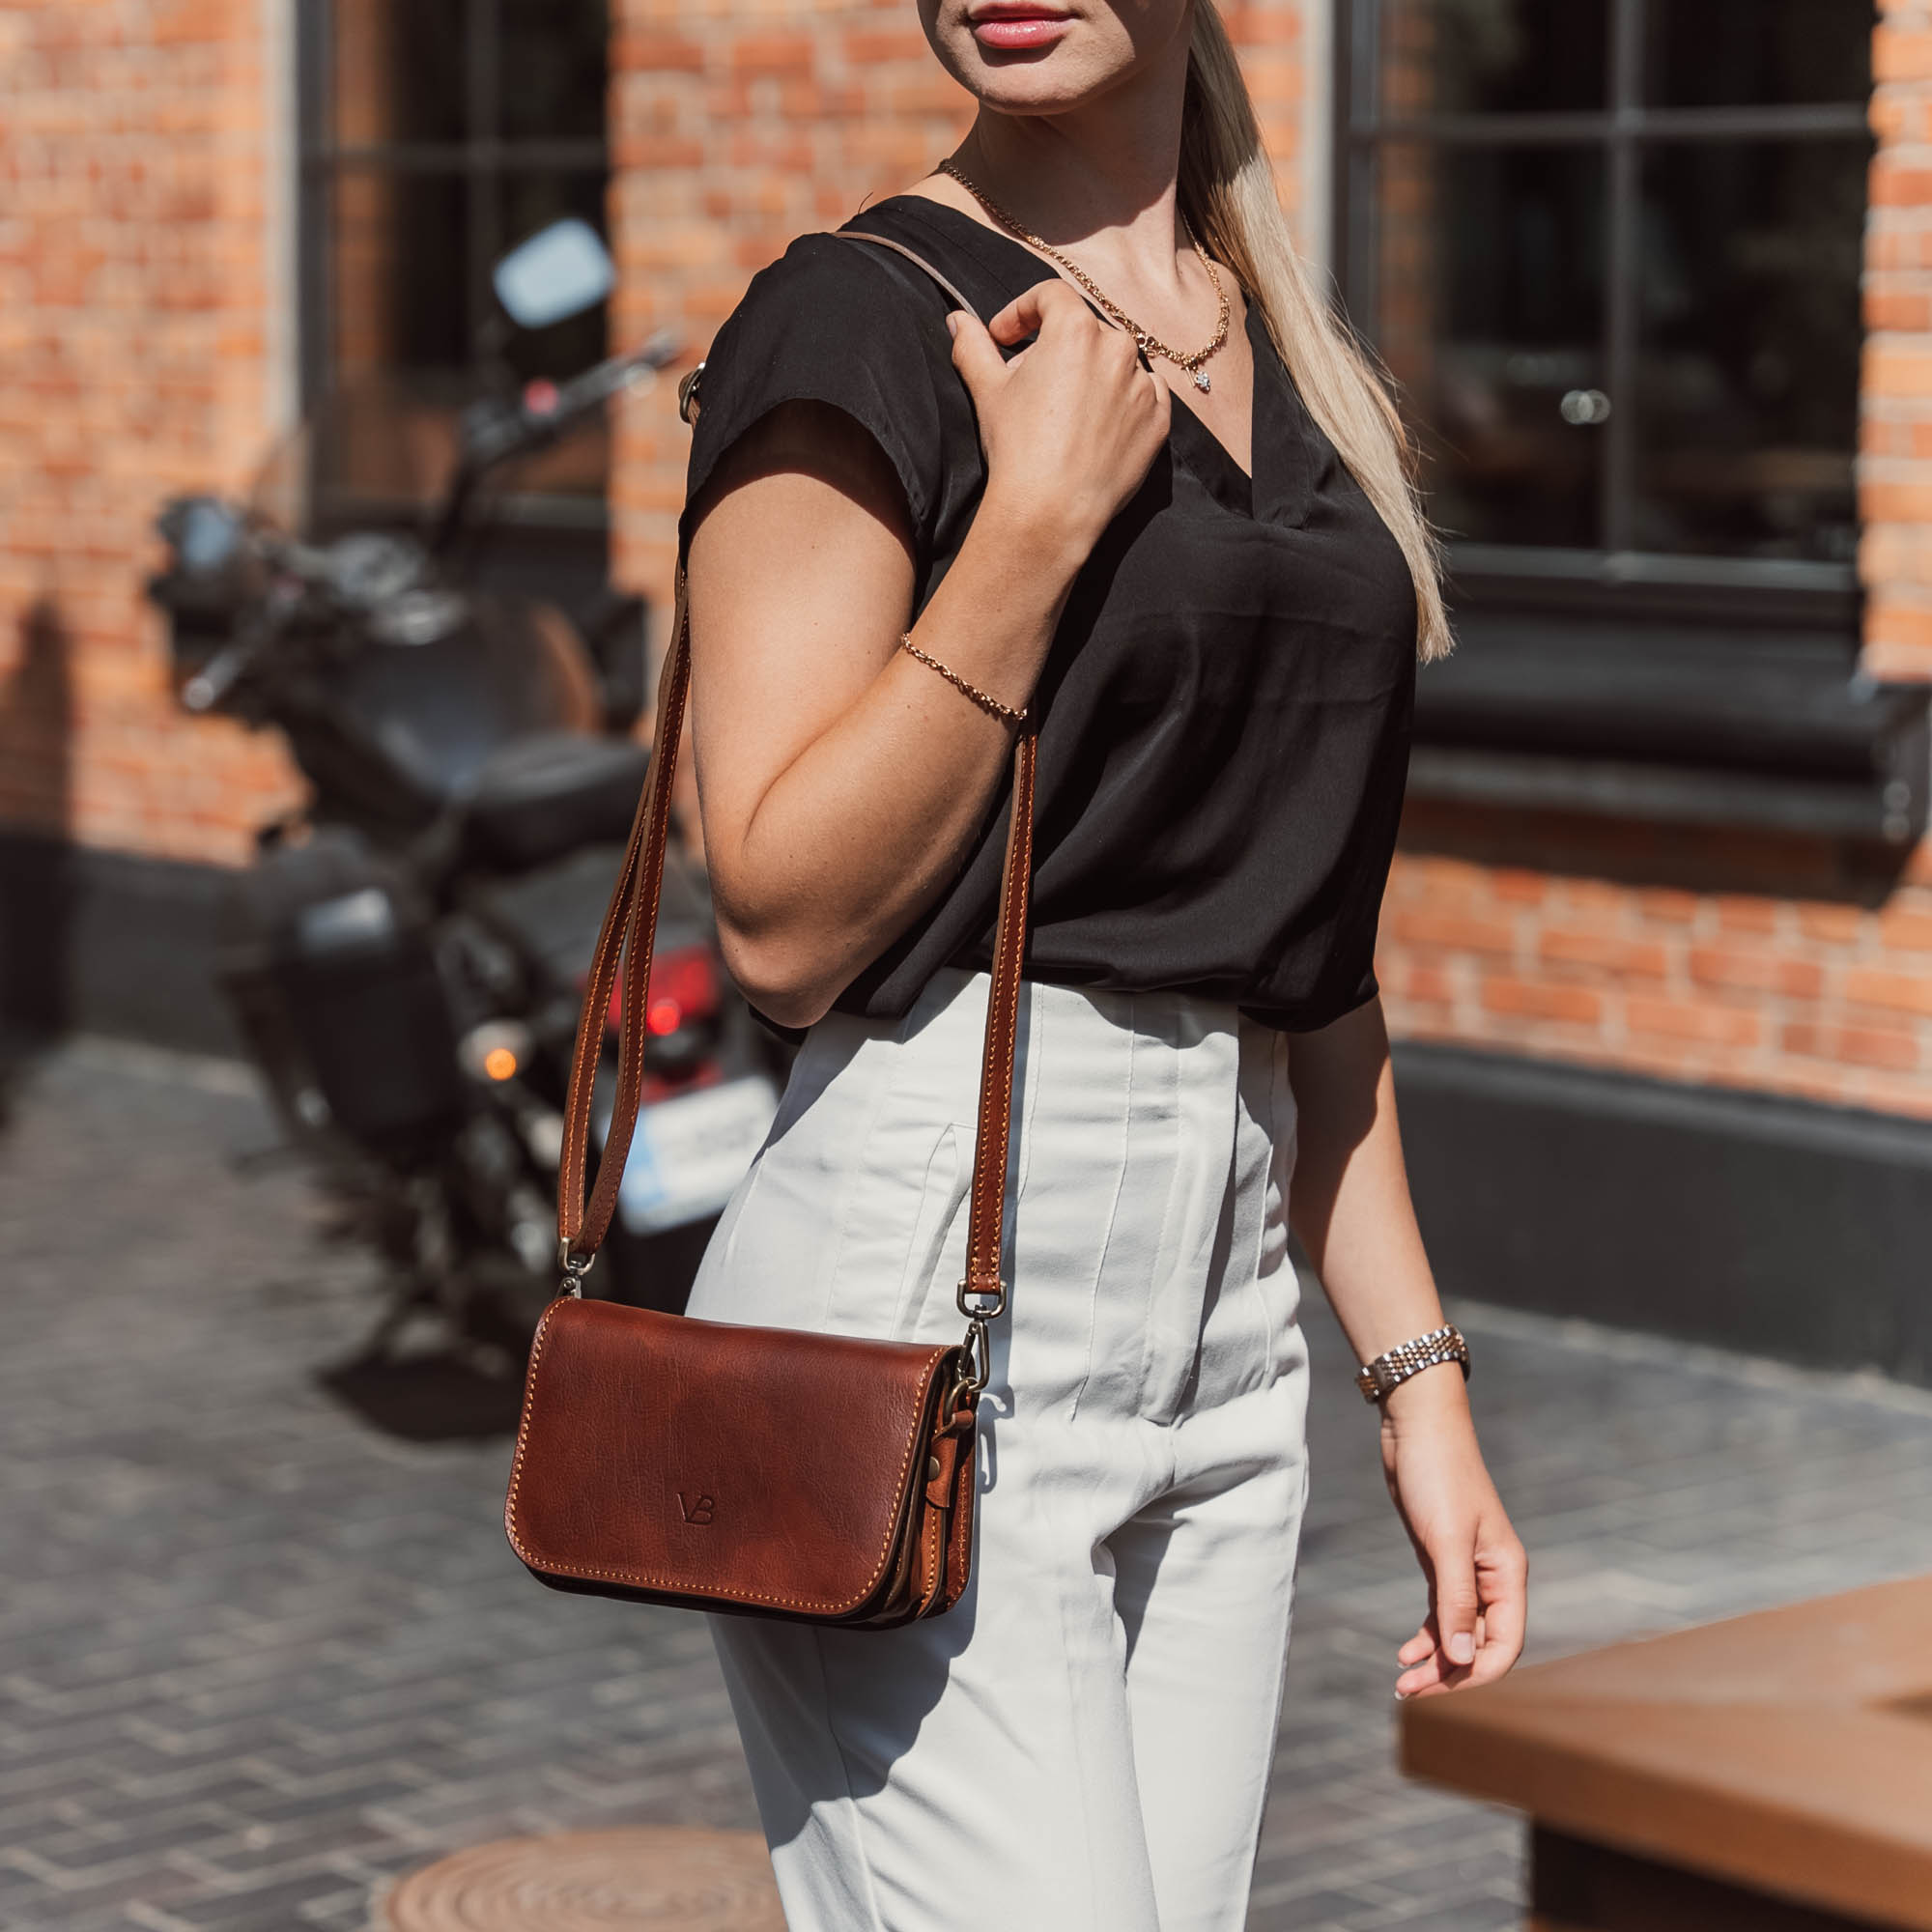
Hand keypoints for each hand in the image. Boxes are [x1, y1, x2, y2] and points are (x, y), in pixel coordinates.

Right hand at [948, 279, 1169, 565]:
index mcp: (1076, 328)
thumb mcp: (987, 390)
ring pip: (1115, 362)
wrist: (1051, 511)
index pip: (1050, 296)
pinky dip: (1123, 399)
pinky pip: (1144, 394)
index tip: (1003, 338)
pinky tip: (1096, 425)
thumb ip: (973, 346)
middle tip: (1029, 382)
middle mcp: (1117, 347)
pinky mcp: (1159, 420)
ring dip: (1090, 373)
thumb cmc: (1017, 446)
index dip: (1021, 311)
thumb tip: (957, 321)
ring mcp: (1143, 385)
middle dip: (1054, 347)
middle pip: (1084, 330)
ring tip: (1063, 410)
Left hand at [1378, 1369, 1526, 1698]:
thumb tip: (1462, 1660)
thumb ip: (1455, 1601)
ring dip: (1435, 1659)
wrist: (1417, 1427)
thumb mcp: (1445, 1542)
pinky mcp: (1440, 1560)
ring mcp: (1466, 1570)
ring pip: (1457, 1632)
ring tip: (1402, 1681)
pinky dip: (1426, 1635)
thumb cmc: (1437, 1476)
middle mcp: (1492, 1577)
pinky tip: (1405, 1652)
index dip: (1477, 1673)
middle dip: (1449, 1672)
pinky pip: (1440, 1612)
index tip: (1438, 1686)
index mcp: (1507, 1574)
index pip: (1505, 1644)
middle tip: (1407, 1689)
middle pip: (1479, 1644)